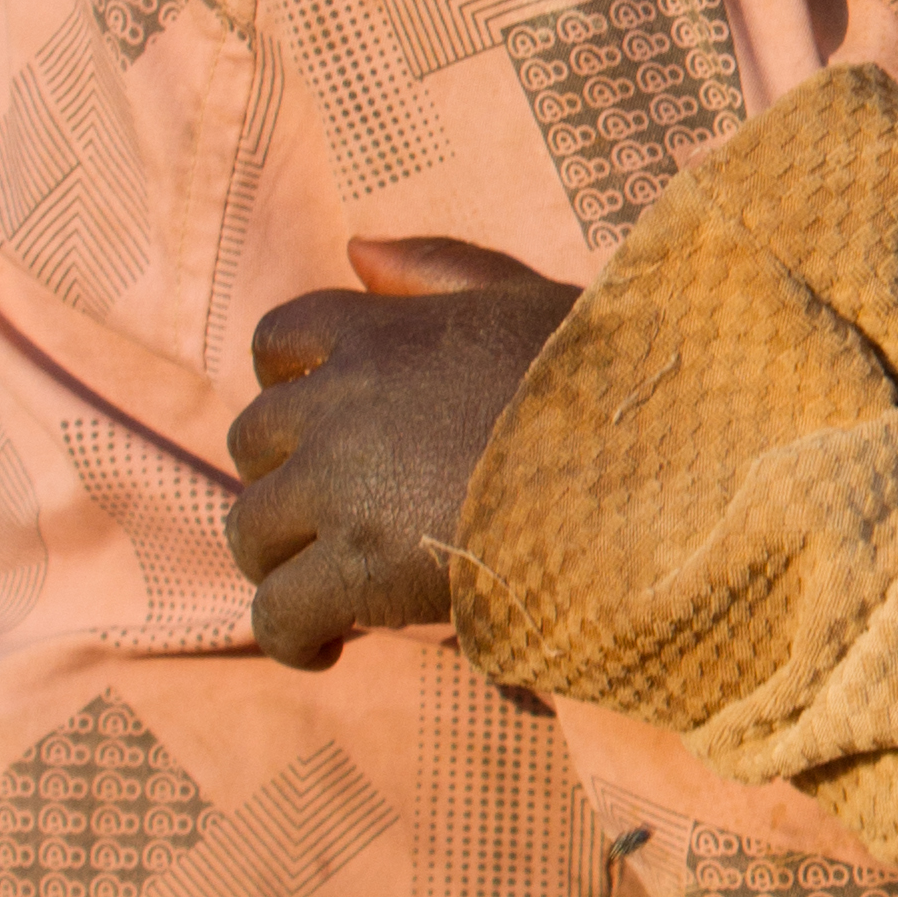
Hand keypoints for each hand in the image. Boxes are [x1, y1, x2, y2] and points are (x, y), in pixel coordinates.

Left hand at [226, 236, 576, 670]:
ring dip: (282, 560)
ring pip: (251, 529)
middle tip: (340, 520)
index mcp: (378, 332)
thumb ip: (438, 267)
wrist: (646, 468)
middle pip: (253, 441)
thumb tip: (353, 250)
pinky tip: (330, 647)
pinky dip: (291, 636)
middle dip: (285, 481)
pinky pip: (276, 611)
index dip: (289, 386)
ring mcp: (341, 486)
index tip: (324, 428)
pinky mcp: (357, 568)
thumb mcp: (523, 297)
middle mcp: (339, 402)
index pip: (278, 342)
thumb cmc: (603, 385)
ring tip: (330, 591)